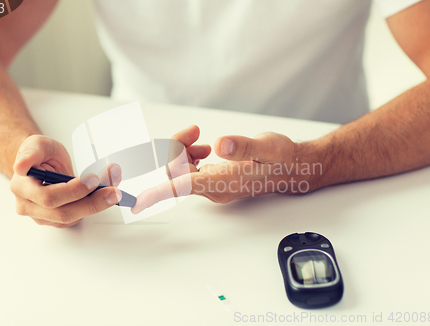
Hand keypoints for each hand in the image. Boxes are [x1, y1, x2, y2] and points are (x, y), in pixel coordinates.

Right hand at [10, 135, 121, 227]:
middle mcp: (29, 206)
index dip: (73, 191)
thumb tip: (21, 166)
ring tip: (114, 189)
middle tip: (113, 190)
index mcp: (22, 187)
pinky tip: (105, 193)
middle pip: (64, 212)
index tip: (93, 179)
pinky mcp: (57, 219)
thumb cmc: (40, 154)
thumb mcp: (36, 144)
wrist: (40, 163)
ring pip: (73, 217)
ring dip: (97, 204)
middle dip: (92, 201)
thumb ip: (31, 152)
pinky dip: (95, 205)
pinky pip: (78, 216)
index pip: (48, 196)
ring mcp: (43, 216)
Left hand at [132, 131, 317, 212]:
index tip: (137, 202)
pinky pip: (187, 169)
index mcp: (222, 183)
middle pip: (174, 173)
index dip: (158, 192)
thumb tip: (222, 145)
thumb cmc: (282, 158)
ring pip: (179, 170)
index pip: (183, 187)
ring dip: (181, 150)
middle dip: (174, 149)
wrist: (292, 168)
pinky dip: (187, 154)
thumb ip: (245, 147)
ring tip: (199, 137)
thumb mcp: (269, 146)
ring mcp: (211, 186)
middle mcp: (212, 189)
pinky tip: (202, 147)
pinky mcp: (212, 180)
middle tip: (193, 132)